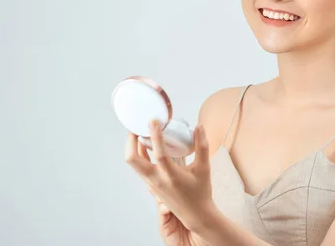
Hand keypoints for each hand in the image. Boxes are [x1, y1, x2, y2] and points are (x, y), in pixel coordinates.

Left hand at [125, 120, 214, 237]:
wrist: (195, 215)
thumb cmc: (201, 192)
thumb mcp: (204, 168)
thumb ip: (202, 146)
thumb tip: (199, 127)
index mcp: (171, 176)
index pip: (159, 153)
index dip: (155, 135)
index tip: (154, 120)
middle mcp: (157, 180)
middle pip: (132, 160)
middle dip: (131, 141)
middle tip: (136, 127)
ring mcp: (151, 184)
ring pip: (134, 164)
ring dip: (133, 147)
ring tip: (140, 133)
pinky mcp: (151, 186)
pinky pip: (140, 168)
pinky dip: (140, 155)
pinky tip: (146, 147)